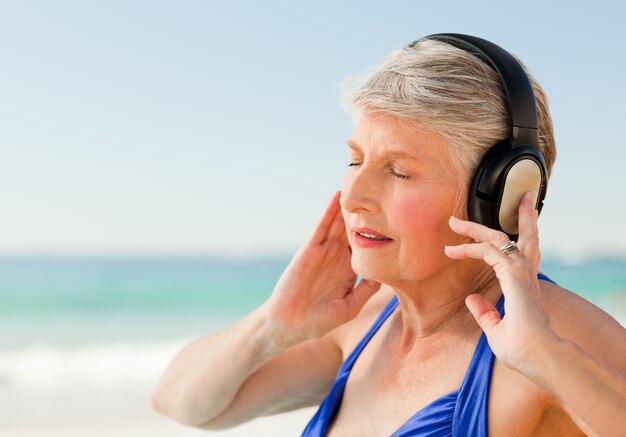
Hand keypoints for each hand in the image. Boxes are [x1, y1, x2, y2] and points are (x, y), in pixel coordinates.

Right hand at [262, 190, 380, 340]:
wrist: (291, 324)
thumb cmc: (319, 320)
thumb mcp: (350, 306)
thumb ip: (367, 290)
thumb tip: (385, 275)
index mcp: (349, 269)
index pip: (366, 245)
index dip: (379, 231)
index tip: (396, 216)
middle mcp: (337, 256)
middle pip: (354, 229)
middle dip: (366, 212)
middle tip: (382, 190)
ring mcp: (324, 251)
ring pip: (339, 224)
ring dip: (349, 206)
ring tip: (361, 184)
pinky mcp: (310, 249)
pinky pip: (321, 227)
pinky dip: (329, 211)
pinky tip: (338, 197)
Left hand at [444, 191, 557, 372]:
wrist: (539, 355)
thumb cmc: (523, 349)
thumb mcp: (496, 329)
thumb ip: (485, 313)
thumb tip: (470, 299)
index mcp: (525, 286)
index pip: (511, 257)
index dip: (485, 250)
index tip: (459, 249)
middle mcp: (526, 274)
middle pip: (518, 237)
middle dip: (510, 218)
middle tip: (504, 203)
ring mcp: (522, 271)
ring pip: (499, 237)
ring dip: (475, 228)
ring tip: (455, 221)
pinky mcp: (514, 273)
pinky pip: (489, 251)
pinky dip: (471, 248)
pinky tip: (453, 249)